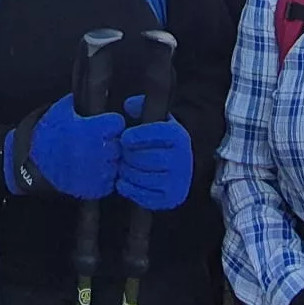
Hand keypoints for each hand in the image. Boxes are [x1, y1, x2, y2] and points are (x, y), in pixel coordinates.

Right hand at [6, 94, 124, 198]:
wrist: (33, 164)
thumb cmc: (47, 136)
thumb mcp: (61, 111)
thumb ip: (79, 103)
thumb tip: (90, 92)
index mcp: (93, 130)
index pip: (118, 123)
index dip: (111, 124)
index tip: (105, 126)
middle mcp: (99, 151)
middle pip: (120, 144)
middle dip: (112, 142)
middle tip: (100, 142)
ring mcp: (99, 172)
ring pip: (117, 164)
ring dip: (110, 160)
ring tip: (95, 157)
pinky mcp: (96, 189)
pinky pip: (110, 182)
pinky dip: (104, 177)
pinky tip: (92, 170)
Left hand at [116, 95, 192, 210]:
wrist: (180, 167)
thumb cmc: (161, 141)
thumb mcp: (157, 119)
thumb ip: (141, 106)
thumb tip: (129, 105)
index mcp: (179, 136)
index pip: (156, 133)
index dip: (137, 135)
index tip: (125, 138)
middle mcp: (182, 159)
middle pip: (145, 158)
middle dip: (128, 156)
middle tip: (121, 154)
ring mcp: (178, 181)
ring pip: (142, 177)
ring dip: (126, 172)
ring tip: (122, 166)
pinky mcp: (171, 198)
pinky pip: (144, 196)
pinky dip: (129, 189)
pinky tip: (123, 181)